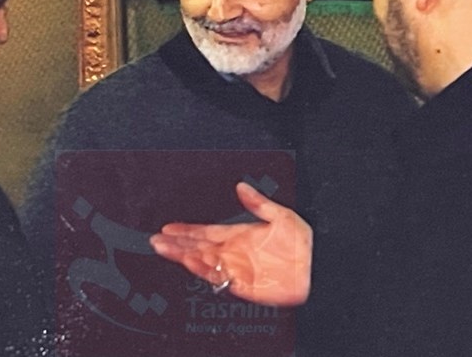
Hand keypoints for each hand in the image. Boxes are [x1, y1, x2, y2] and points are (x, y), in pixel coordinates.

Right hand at [149, 182, 311, 305]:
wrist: (316, 270)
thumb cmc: (302, 246)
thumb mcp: (282, 216)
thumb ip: (259, 203)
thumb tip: (243, 186)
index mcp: (239, 235)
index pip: (205, 232)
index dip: (186, 230)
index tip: (168, 227)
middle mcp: (234, 252)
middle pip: (197, 247)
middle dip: (175, 243)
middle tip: (156, 239)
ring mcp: (236, 268)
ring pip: (202, 262)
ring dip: (183, 255)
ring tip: (166, 248)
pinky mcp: (242, 284)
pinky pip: (217, 277)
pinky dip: (203, 269)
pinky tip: (191, 261)